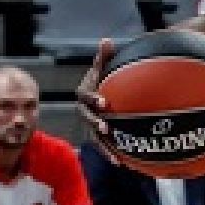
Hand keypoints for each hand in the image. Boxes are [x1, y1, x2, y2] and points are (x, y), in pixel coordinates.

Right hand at [76, 38, 119, 163]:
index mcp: (83, 93)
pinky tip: (120, 164)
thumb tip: (106, 41)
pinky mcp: (98, 135)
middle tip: (106, 128)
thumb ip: (104, 57)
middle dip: (95, 123)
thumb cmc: (102, 78)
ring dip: (103, 145)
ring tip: (113, 155)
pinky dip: (110, 153)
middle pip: (87, 118)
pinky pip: (103, 145)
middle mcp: (83, 110)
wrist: (100, 94)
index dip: (93, 99)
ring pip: (94, 136)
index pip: (85, 96)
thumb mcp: (103, 68)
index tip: (104, 102)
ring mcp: (89, 124)